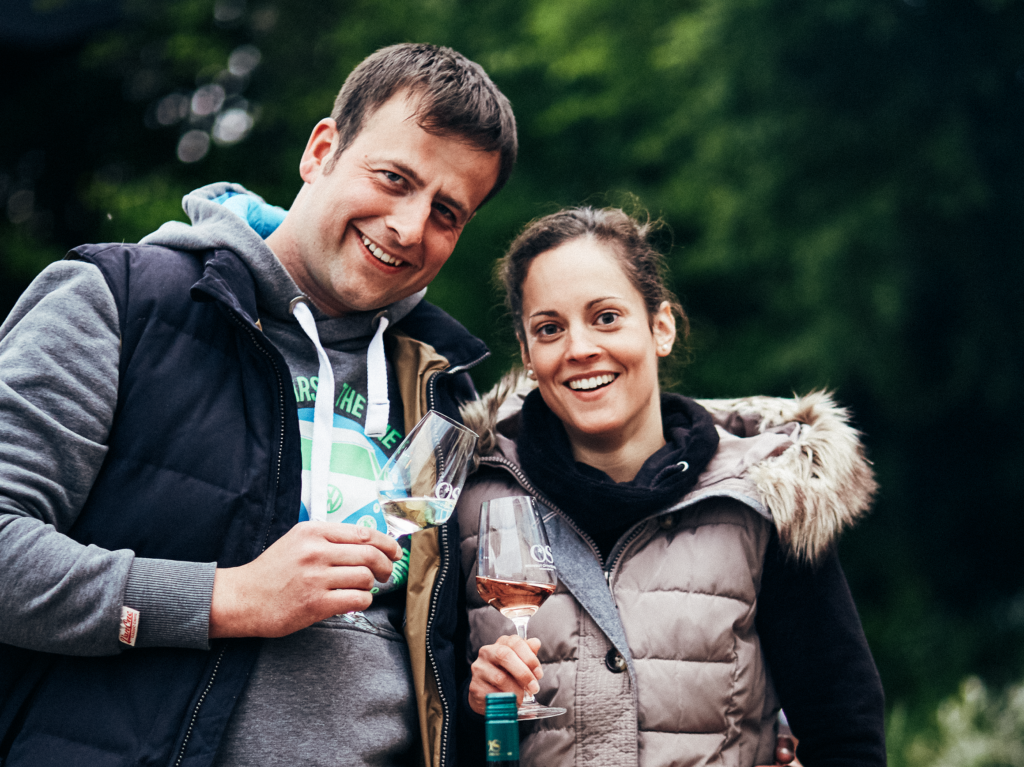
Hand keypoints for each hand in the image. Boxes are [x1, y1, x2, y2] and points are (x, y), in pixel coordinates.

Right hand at [209, 522, 401, 637]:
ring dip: (371, 585)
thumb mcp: (298, 541)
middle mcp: (315, 551)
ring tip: (365, 588)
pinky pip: (357, 600)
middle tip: (387, 573)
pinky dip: (363, 601)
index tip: (395, 551)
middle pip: (370, 555)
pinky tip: (356, 600)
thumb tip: (370, 542)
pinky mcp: (316, 604)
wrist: (243, 598)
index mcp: (313, 531)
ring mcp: (315, 578)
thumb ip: (329, 539)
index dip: (386, 543)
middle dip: (386, 565)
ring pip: (365, 577)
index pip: (363, 533)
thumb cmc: (273, 570)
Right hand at [468, 634, 542, 715]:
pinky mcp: (475, 686)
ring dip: (516, 690)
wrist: (485, 694)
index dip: (529, 657)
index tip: (538, 674)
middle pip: (505, 655)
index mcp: (500, 644)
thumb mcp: (518, 663)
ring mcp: (479, 669)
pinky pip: (493, 693)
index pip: (515, 642)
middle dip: (524, 673)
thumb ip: (527, 653)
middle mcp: (487, 652)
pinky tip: (510, 702)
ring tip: (522, 697)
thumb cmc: (505, 675)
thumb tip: (536, 643)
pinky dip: (505, 699)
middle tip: (534, 688)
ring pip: (500, 677)